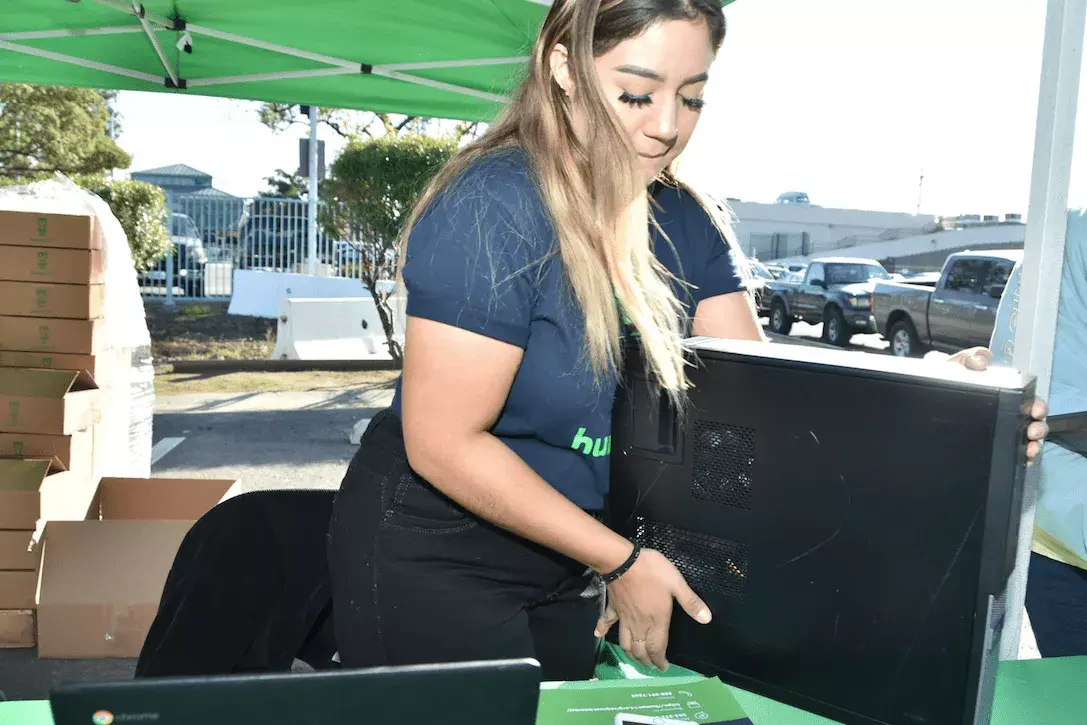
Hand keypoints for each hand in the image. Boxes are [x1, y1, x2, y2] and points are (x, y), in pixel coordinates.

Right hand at [594, 548, 711, 670]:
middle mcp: (639, 625)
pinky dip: (602, 631)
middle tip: (652, 665)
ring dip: (630, 654)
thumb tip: (707, 619)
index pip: (657, 649)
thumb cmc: (651, 572)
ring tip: (635, 657)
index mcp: (656, 621)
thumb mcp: (676, 583)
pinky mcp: (613, 608)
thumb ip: (690, 602)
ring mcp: (624, 618)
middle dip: (647, 661)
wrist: (622, 561)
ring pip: (625, 643)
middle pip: (640, 651)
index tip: (663, 667)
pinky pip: (606, 622)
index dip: (660, 661)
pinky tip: (599, 635)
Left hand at [944, 348, 1048, 463]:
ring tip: (1030, 448)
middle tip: (1033, 430)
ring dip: (1034, 444)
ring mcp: (999, 431)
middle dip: (1039, 426)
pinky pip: (1013, 455)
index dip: (1035, 404)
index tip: (1035, 409)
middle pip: (1031, 421)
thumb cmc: (942, 381)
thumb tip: (981, 361)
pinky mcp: (991, 447)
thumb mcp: (952, 367)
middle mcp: (1005, 413)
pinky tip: (1024, 460)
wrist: (919, 400)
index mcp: (1002, 393)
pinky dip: (1023, 458)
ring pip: (1026, 439)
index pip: (1026, 399)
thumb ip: (965, 358)